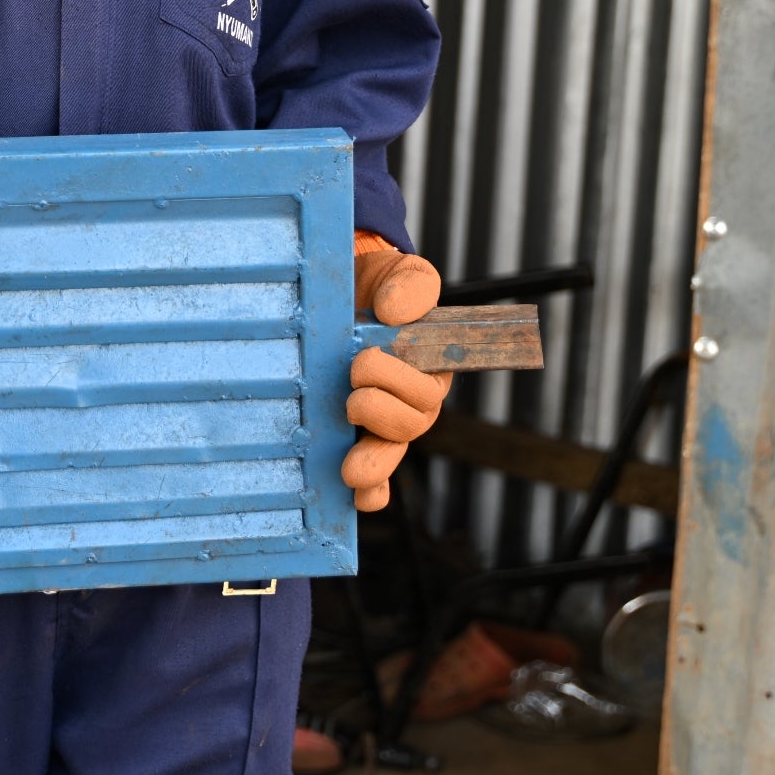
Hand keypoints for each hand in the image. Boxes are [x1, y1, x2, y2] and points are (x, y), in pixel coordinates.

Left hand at [342, 244, 447, 510]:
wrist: (345, 295)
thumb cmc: (381, 289)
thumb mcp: (401, 276)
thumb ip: (410, 286)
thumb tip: (394, 314)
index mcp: (429, 366)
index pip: (428, 387)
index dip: (401, 383)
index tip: (362, 360)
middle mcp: (410, 400)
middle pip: (411, 423)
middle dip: (377, 405)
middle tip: (349, 376)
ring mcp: (383, 424)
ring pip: (392, 454)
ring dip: (374, 462)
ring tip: (350, 466)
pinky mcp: (357, 439)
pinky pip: (375, 479)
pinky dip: (370, 492)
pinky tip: (357, 498)